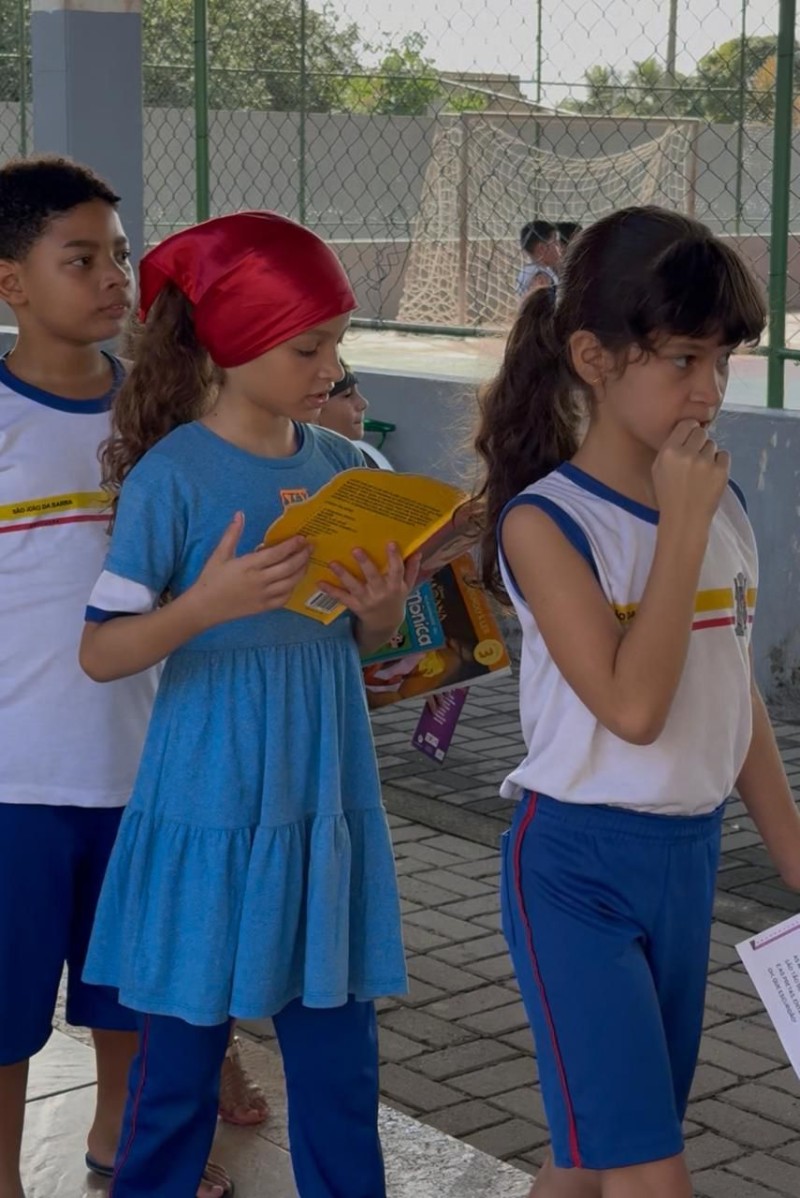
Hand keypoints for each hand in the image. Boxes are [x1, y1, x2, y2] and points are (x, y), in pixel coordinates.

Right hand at [188, 512, 310, 626]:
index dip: (291, 545)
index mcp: (249, 565)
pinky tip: (294, 581)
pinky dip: (292, 588)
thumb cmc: (211, 578)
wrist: (205, 607)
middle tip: (310, 547)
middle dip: (302, 556)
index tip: (301, 538)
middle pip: (289, 568)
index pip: (276, 553)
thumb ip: (232, 534)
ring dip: (301, 571)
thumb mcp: (219, 554)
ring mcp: (263, 596)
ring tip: (306, 562)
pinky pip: (284, 598)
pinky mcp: (264, 607)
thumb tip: (240, 514)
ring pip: (290, 583)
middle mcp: (260, 581)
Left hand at [319, 542, 421, 635]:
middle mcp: (381, 593)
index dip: (394, 557)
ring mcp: (367, 600)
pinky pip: (342, 598)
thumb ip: (411, 570)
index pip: (397, 570)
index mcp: (395, 586)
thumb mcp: (407, 586)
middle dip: (365, 563)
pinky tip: (320, 583)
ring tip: (332, 563)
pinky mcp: (355, 606)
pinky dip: (331, 591)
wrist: (386, 624)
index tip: (390, 543)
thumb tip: (418, 552)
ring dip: (343, 575)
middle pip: (373, 577)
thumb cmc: (396, 599)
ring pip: (355, 586)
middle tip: (355, 549)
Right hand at [652, 420, 729, 530]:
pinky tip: (711, 476)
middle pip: (701, 432)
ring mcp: (706, 462)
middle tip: (696, 457)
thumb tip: (687, 430)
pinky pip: (724, 455)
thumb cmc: (668, 494)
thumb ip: (670, 447)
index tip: (690, 439)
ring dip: (709, 454)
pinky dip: (719, 463)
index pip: (686, 424)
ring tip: (702, 471)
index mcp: (669, 451)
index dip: (689, 430)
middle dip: (699, 442)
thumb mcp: (658, 468)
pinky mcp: (721, 471)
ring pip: (713, 444)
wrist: (684, 518)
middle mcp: (687, 454)